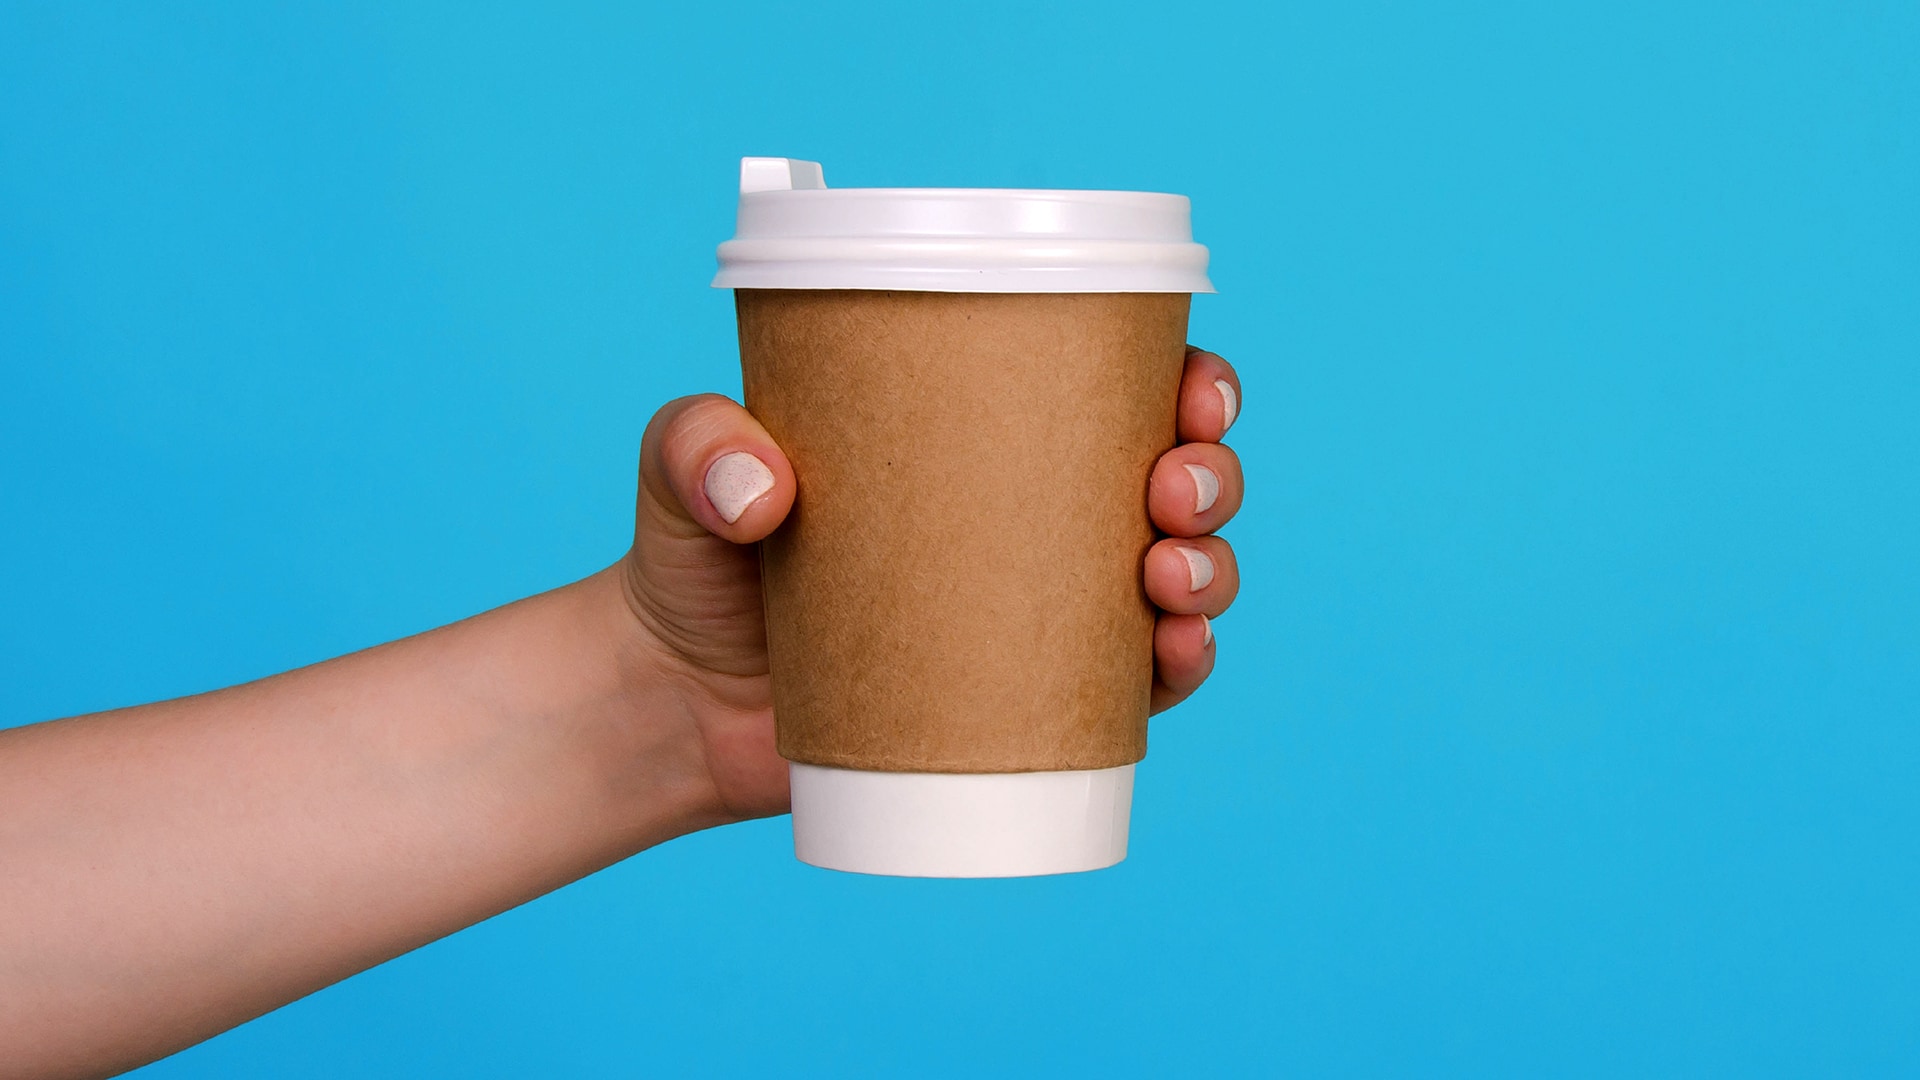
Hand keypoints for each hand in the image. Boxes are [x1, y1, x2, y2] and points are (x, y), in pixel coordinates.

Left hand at [620, 346, 1243, 822]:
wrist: (673, 704)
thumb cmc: (691, 563)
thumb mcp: (674, 470)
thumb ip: (694, 444)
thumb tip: (761, 488)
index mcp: (981, 438)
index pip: (1118, 393)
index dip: (1192, 385)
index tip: (1194, 389)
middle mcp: (1031, 522)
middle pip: (1175, 483)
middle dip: (1212, 478)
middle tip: (1170, 489)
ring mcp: (1036, 619)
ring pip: (1176, 584)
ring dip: (1210, 573)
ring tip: (1164, 576)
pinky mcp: (1025, 709)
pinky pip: (1133, 693)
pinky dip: (1177, 671)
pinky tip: (1174, 656)